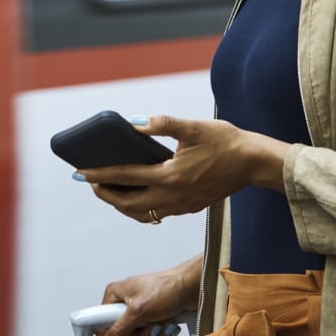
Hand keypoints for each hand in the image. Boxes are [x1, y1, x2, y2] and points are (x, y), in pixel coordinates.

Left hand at [80, 114, 287, 224]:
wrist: (254, 163)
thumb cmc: (225, 142)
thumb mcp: (193, 127)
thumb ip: (163, 124)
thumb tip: (136, 121)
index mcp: (170, 176)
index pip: (126, 177)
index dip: (100, 175)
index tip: (81, 172)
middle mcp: (173, 196)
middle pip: (128, 203)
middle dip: (106, 194)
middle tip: (91, 182)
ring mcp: (182, 205)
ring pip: (142, 214)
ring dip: (122, 204)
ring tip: (110, 191)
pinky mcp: (190, 207)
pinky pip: (158, 214)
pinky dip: (141, 209)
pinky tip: (138, 196)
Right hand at [97, 255, 202, 335]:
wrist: (194, 287)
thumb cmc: (168, 288)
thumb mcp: (139, 311)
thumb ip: (119, 331)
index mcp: (115, 295)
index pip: (100, 324)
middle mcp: (125, 303)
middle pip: (122, 335)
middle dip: (141, 335)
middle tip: (150, 326)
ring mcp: (140, 312)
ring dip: (154, 334)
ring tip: (163, 322)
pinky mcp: (153, 318)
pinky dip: (162, 333)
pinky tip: (169, 323)